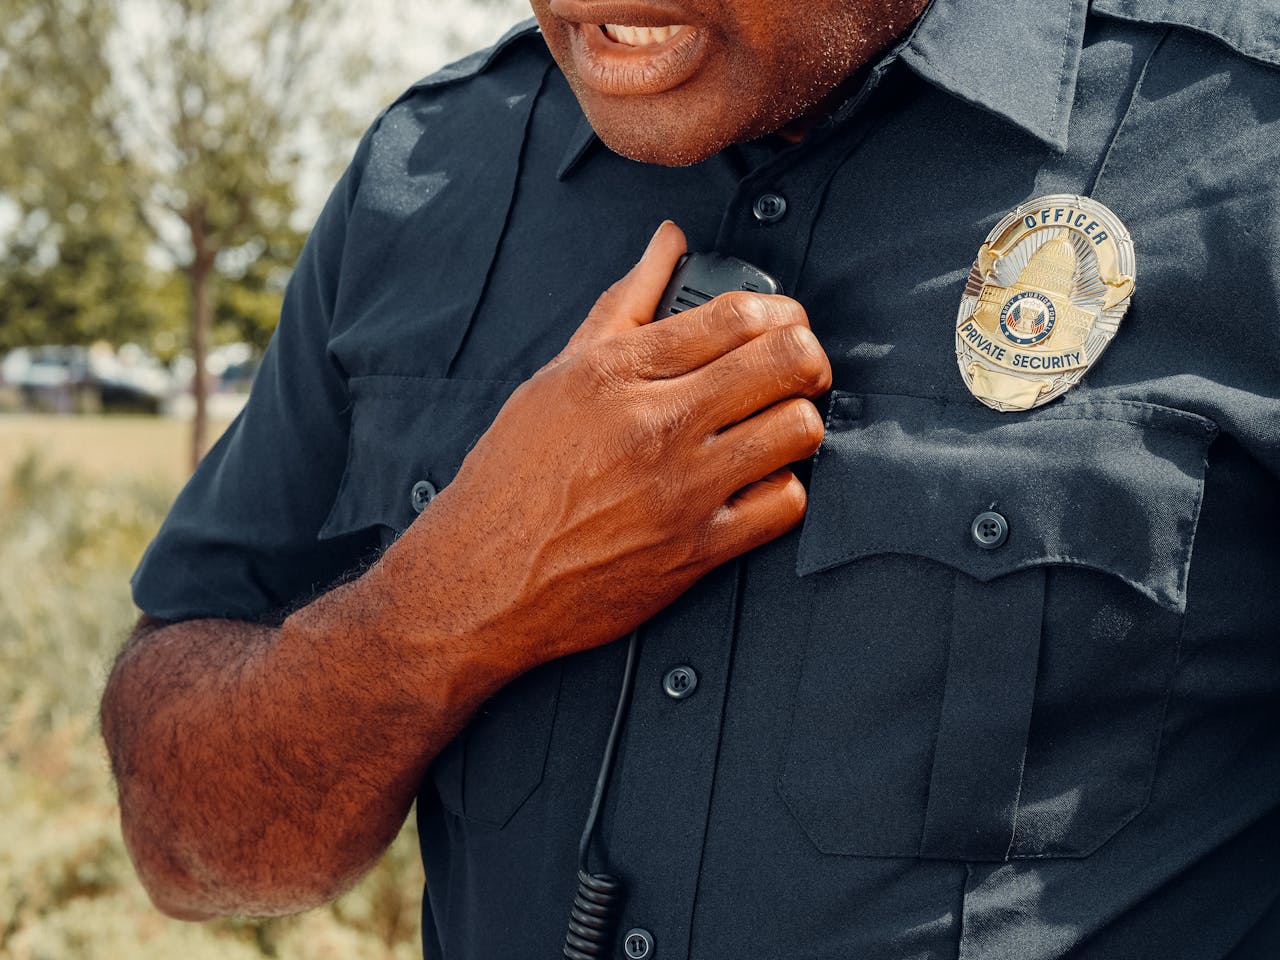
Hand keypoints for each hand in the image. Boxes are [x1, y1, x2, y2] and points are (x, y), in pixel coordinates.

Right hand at [399, 221, 831, 668]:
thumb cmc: (514, 474)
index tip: (783, 323)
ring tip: (777, 427)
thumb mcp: (558, 376)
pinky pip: (785, 504)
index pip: (736, 314)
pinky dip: (784, 489)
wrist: (482, 576)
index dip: (781, 310)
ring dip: (799, 423)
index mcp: (618, 373)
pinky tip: (759, 483)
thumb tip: (668, 241)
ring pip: (797, 429)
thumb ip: (624, 303)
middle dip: (807, 357)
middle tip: (798, 370)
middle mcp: (654, 424)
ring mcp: (681, 489)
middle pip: (784, 362)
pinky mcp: (696, 549)